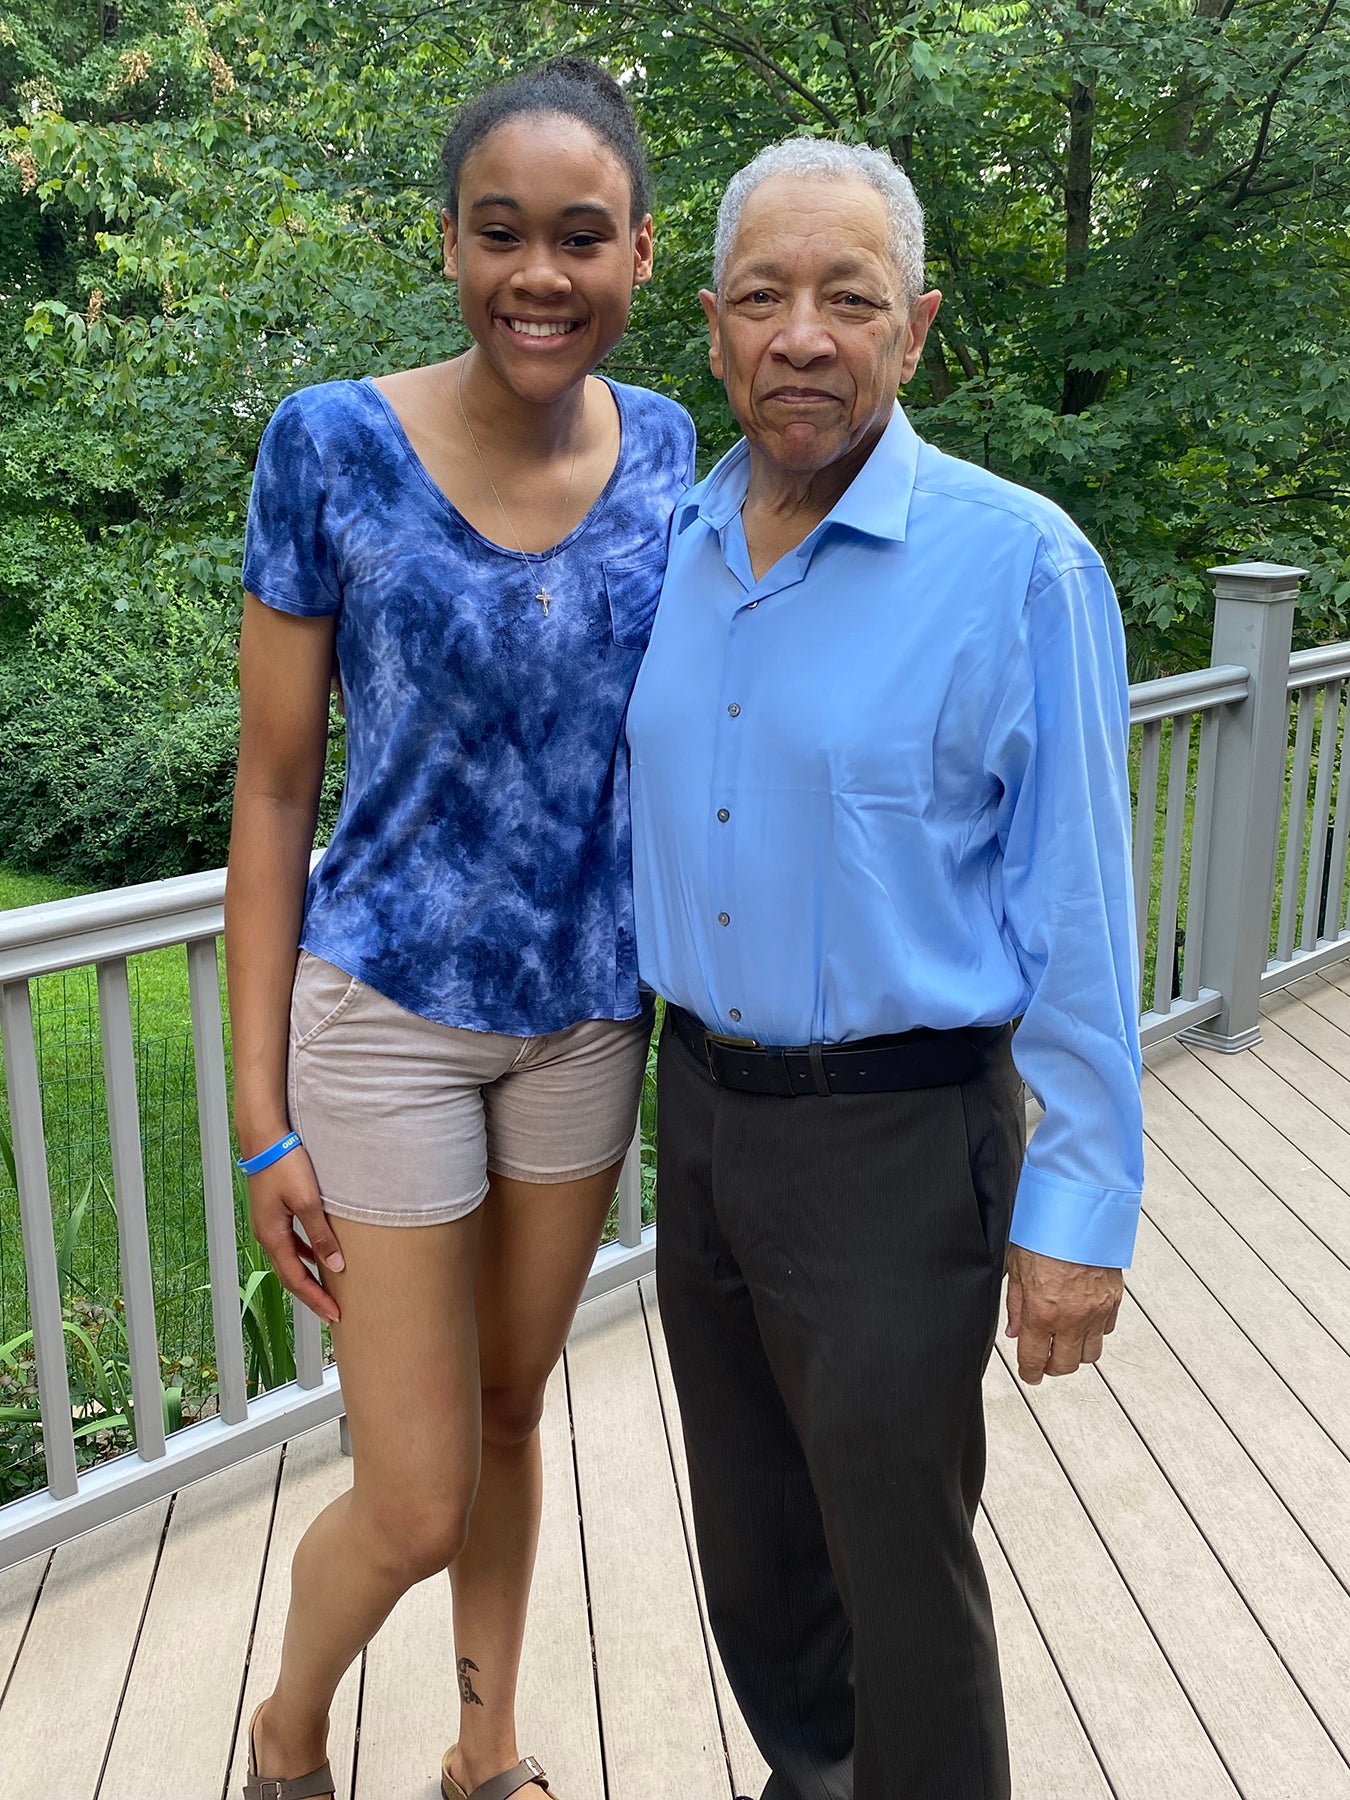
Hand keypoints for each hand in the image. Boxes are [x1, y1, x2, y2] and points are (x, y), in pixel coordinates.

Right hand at [245, 1146, 344, 1324]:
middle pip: (289, 1275)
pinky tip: (315, 1255)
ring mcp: (267, 1224)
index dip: (315, 1299)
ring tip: (326, 1291)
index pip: (295, 1279)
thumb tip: (336, 1266)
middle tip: (332, 1312)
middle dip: (311, 1295)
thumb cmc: (285, 1165)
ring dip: (306, 1277)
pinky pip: (289, 1244)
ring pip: (288, 1260)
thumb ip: (321, 1235)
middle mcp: (266, 1235)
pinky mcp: (272, 1213)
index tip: (334, 1314)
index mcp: (272, 1237)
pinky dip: (303, 1256)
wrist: (264, 1138)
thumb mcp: (308, 1201)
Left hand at [1004, 1245, 1122, 1384]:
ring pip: (1091, 1354)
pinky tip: (1083, 1320)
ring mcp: (1097, 1311)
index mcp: (1042, 1312)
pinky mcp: (1114, 1300)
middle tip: (1045, 1359)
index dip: (1030, 1373)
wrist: (1079, 1212)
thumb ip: (1016, 1305)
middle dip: (1053, 1367)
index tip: (1030, 1375)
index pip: (1035, 1359)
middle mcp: (1073, 1317)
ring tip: (1064, 1341)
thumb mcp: (1016, 1268)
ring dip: (1076, 1353)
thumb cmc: (1045, 1232)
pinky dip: (1095, 1332)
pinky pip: (1107, 1330)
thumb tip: (1015, 1331)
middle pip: (1066, 1365)